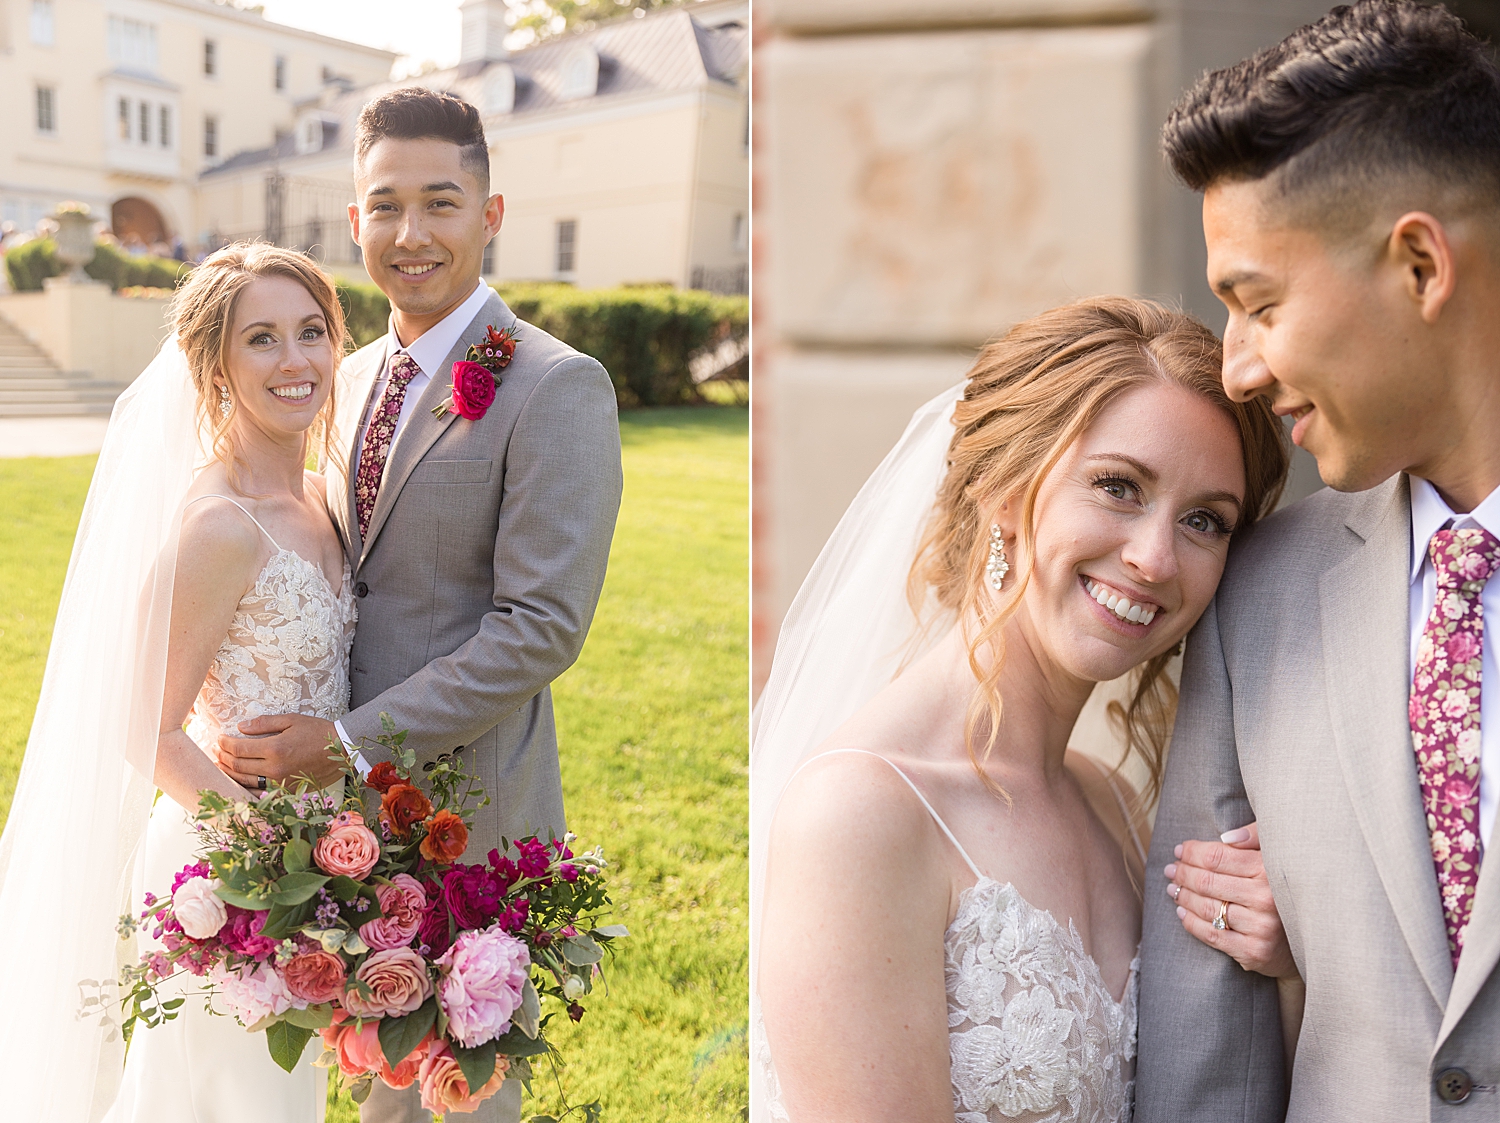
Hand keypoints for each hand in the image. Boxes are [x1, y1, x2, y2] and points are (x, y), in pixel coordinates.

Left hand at [216, 713, 345, 789]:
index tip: (220, 738)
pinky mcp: (286, 791)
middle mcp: (275, 768)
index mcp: (275, 748)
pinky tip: (238, 781)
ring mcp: (280, 783)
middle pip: (238, 766)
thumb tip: (241, 727)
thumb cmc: (318, 732)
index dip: (225, 744)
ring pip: (244, 782)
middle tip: (217, 751)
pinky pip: (259, 792)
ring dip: (229, 773)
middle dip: (223, 758)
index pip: (239, 748)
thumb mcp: (292, 720)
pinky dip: (244, 787)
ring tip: (222, 765)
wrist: (342, 751)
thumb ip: (265, 723)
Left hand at [1165, 821, 1296, 978]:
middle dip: (1182, 873)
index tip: (1180, 850)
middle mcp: (1266, 898)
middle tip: (1171, 870)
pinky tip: (1182, 911)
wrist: (1310, 938)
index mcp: (1269, 870)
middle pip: (1207, 882)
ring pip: (1206, 908)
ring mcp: (1260, 928)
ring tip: (1173, 888)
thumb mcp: (1277, 856)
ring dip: (1183, 896)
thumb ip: (1256, 838)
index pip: (1216, 856)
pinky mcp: (1254, 952)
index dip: (1192, 852)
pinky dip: (1190, 921)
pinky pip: (1211, 934)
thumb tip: (1226, 836)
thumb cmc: (1285, 890)